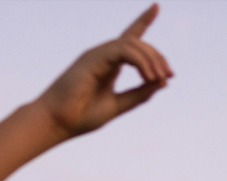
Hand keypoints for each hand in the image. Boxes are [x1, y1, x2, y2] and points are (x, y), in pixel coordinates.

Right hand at [35, 4, 172, 137]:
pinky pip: (124, 50)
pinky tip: (149, 77)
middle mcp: (104, 55)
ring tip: (159, 79)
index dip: (143, 21)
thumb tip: (162, 82)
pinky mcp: (94, 57)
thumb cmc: (81, 117)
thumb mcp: (118, 105)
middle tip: (169, 76)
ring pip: (133, 44)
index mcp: (109, 65)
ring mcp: (98, 54)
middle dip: (158, 57)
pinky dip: (140, 61)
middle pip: (138, 43)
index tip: (156, 6)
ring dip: (151, 60)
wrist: (58, 123)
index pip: (129, 38)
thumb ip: (139, 94)